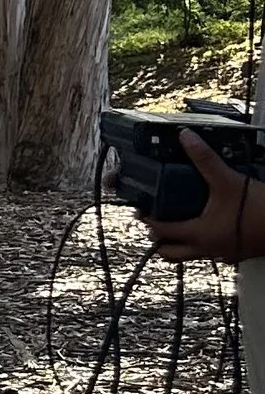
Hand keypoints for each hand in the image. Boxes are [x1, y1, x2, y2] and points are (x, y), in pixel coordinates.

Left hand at [136, 126, 262, 261]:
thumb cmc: (260, 210)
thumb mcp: (229, 181)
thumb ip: (205, 160)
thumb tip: (185, 138)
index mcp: (199, 234)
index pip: (160, 232)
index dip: (146, 219)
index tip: (140, 207)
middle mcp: (207, 249)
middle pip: (169, 254)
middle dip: (158, 239)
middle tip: (154, 219)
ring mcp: (221, 254)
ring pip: (190, 255)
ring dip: (178, 242)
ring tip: (176, 221)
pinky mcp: (235, 253)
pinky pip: (210, 253)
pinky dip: (201, 242)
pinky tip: (207, 224)